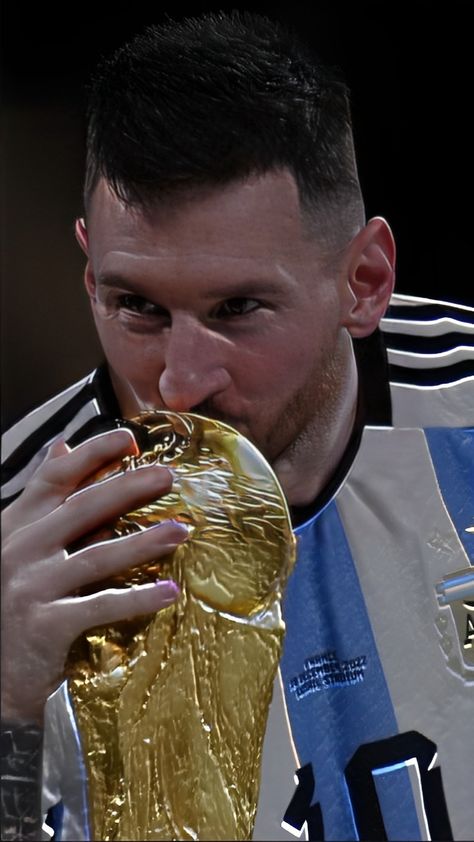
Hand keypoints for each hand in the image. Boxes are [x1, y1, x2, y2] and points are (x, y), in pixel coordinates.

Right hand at [1, 429, 188, 724]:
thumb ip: (41, 500)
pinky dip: (136, 599)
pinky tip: (169, 592)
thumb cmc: (7, 603)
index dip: (92, 454)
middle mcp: (20, 549)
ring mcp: (32, 586)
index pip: (55, 479)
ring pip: (97, 555)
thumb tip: (62, 447)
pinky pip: (99, 606)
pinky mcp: (45, 625)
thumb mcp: (15, 543)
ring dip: (144, 542)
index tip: (128, 438)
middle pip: (83, 508)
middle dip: (128, 487)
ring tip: (181, 531)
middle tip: (167, 476)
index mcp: (16, 526)